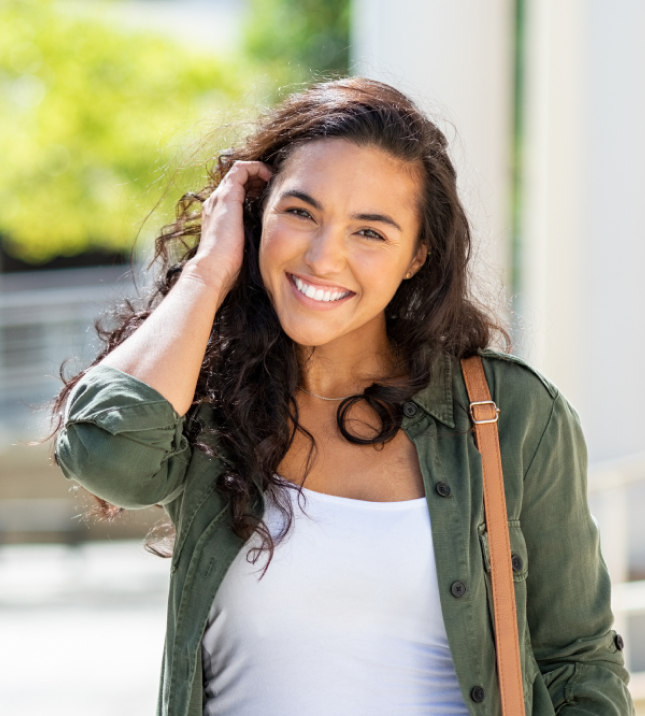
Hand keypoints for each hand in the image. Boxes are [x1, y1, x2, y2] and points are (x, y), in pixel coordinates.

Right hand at [187, 161, 272, 290]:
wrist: (213, 269)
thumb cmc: (230, 266)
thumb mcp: (244, 246)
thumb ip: (252, 237)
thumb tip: (272, 242)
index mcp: (219, 215)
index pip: (236, 192)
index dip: (254, 188)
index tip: (271, 195)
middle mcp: (216, 202)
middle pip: (238, 180)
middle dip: (257, 179)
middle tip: (275, 185)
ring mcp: (220, 197)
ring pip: (240, 172)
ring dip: (259, 171)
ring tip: (274, 178)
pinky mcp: (227, 196)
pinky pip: (241, 169)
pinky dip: (257, 168)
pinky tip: (271, 177)